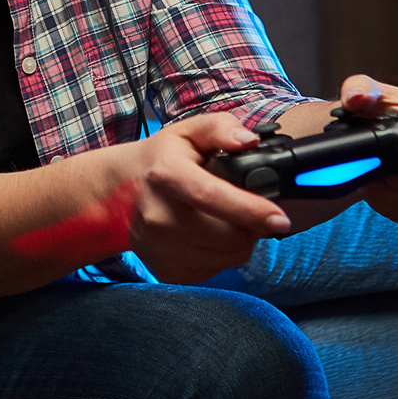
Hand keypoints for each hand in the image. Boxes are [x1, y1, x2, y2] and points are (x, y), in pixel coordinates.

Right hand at [92, 114, 292, 284]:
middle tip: (247, 207)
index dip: (250, 209)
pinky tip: (209, 236)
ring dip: (240, 240)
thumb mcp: (188, 132)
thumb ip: (221, 128)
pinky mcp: (166, 271)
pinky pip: (216, 270)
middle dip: (253, 224)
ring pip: (230, 256)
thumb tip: (247, 140)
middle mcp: (159, 216)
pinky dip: (223, 255)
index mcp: (167, 175)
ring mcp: (160, 248)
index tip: (280, 218)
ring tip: (225, 219)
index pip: (211, 196)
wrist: (116, 194)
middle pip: (230, 235)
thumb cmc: (161, 161)